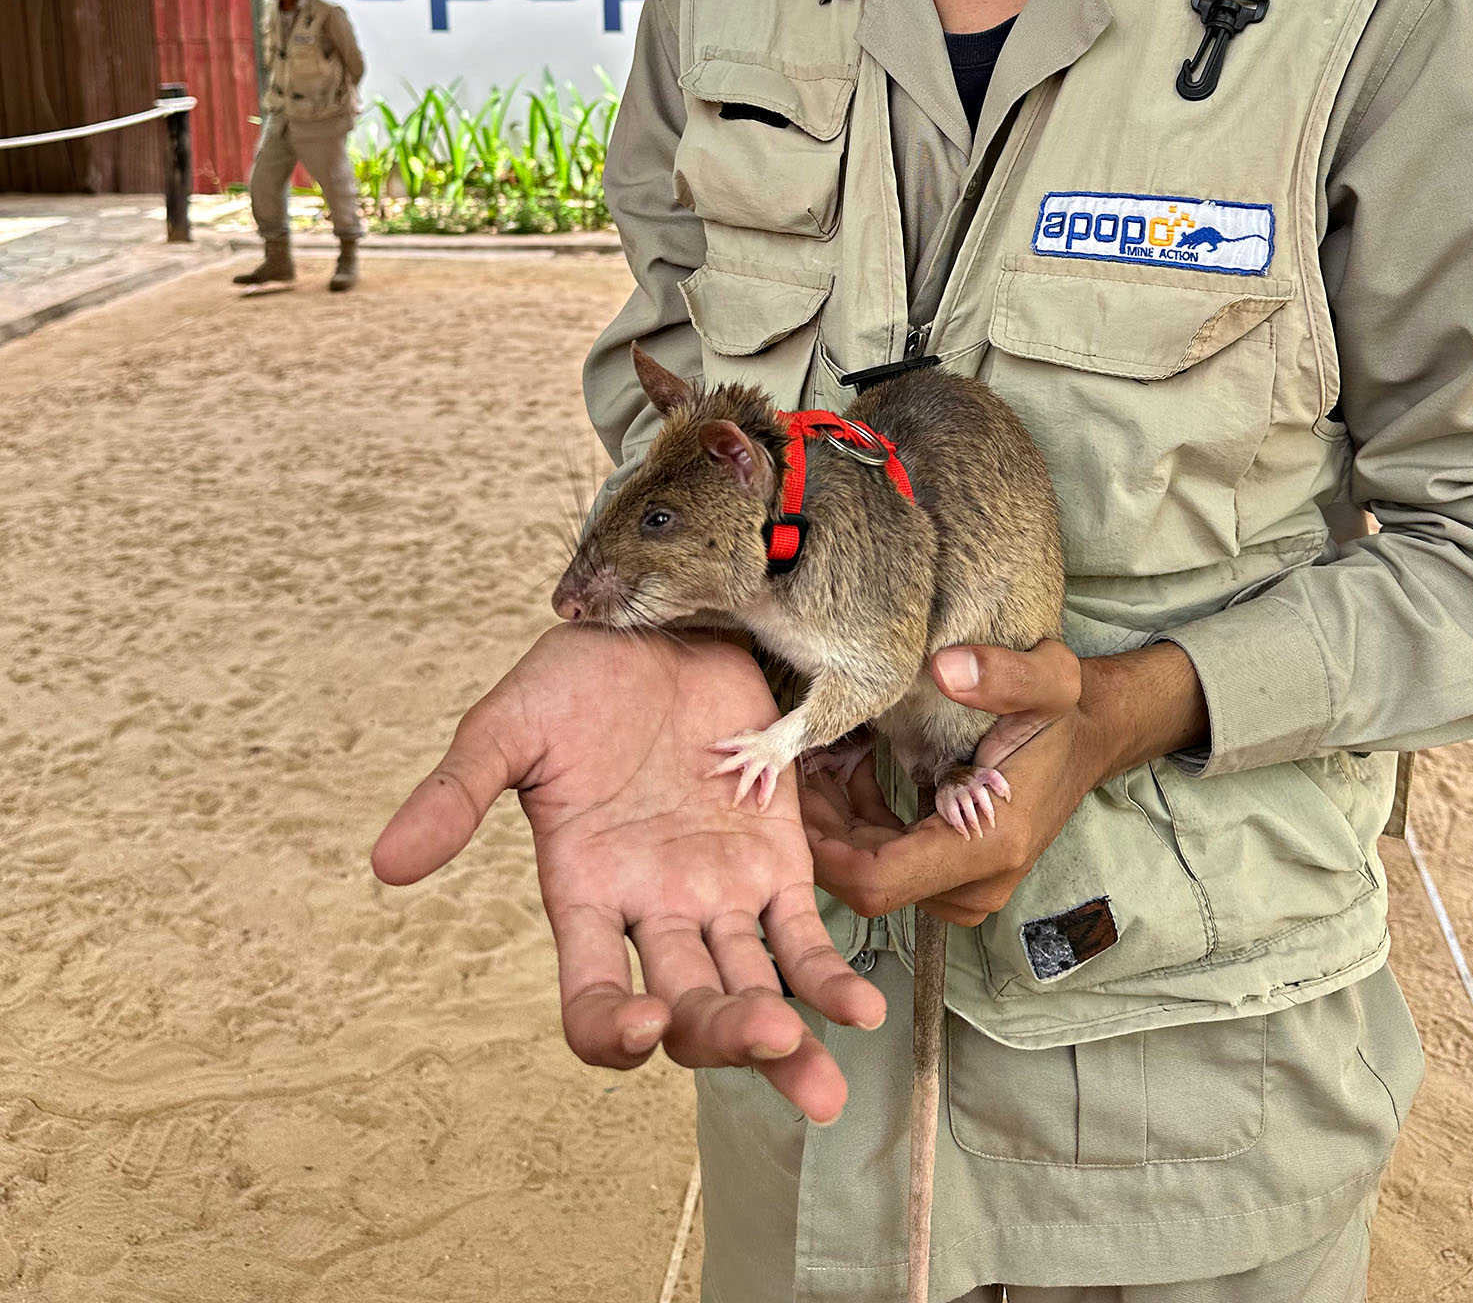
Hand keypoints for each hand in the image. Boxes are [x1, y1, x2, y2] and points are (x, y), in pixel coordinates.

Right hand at [372, 625, 884, 1121]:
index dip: (612, 1031)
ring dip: (783, 1042)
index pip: (592, 999)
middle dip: (725, 1038)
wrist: (661, 613)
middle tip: (771, 1041)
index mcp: (585, 893)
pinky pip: (803, 936)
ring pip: (750, 989)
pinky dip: (828, 979)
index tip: (644, 1025)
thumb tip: (387, 863)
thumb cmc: (579, 674)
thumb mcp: (509, 724)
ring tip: (822, 1083)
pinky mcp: (775, 858)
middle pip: (687, 1010)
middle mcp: (653, 910)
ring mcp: (718, 891)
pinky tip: (860, 1013)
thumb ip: (457, 792)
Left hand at [801, 640, 1207, 927]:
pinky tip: (850, 770)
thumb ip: (1001, 674)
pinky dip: (860, 823)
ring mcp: (966, 886)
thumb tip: (945, 669)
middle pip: (867, 881)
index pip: (878, 880)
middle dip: (821, 830)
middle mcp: (977, 882)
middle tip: (793, 766)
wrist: (1091, 737)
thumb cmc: (1065, 712)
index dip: (822, 848)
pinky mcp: (957, 875)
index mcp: (988, 845)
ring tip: (815, 761)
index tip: (790, 795)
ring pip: (874, 874)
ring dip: (837, 823)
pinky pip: (890, 863)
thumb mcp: (1048, 678)